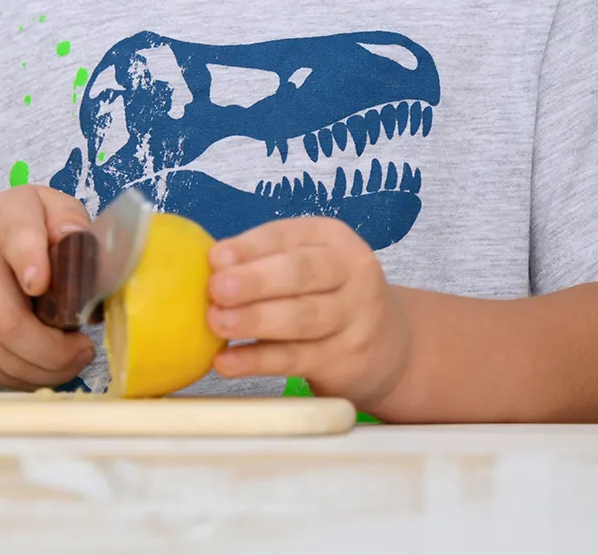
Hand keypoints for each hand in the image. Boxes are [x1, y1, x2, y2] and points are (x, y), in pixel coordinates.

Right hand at [0, 186, 95, 388]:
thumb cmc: (19, 233)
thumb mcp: (49, 210)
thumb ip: (71, 221)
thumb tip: (79, 245)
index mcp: (4, 217)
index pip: (15, 235)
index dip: (29, 259)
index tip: (41, 284)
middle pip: (8, 320)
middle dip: (55, 349)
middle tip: (83, 350)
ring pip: (1, 354)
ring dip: (45, 369)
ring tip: (69, 360)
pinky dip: (24, 376)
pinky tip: (42, 365)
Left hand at [206, 217, 410, 405]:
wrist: (389, 346)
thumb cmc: (329, 295)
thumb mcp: (310, 265)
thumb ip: (266, 261)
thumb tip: (207, 268)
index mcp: (335, 240)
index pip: (289, 236)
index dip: (251, 247)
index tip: (215, 258)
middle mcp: (353, 274)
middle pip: (302, 274)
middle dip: (255, 281)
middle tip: (216, 289)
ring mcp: (354, 319)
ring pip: (301, 318)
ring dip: (254, 321)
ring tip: (215, 322)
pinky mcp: (345, 361)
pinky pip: (295, 359)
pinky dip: (257, 361)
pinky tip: (227, 361)